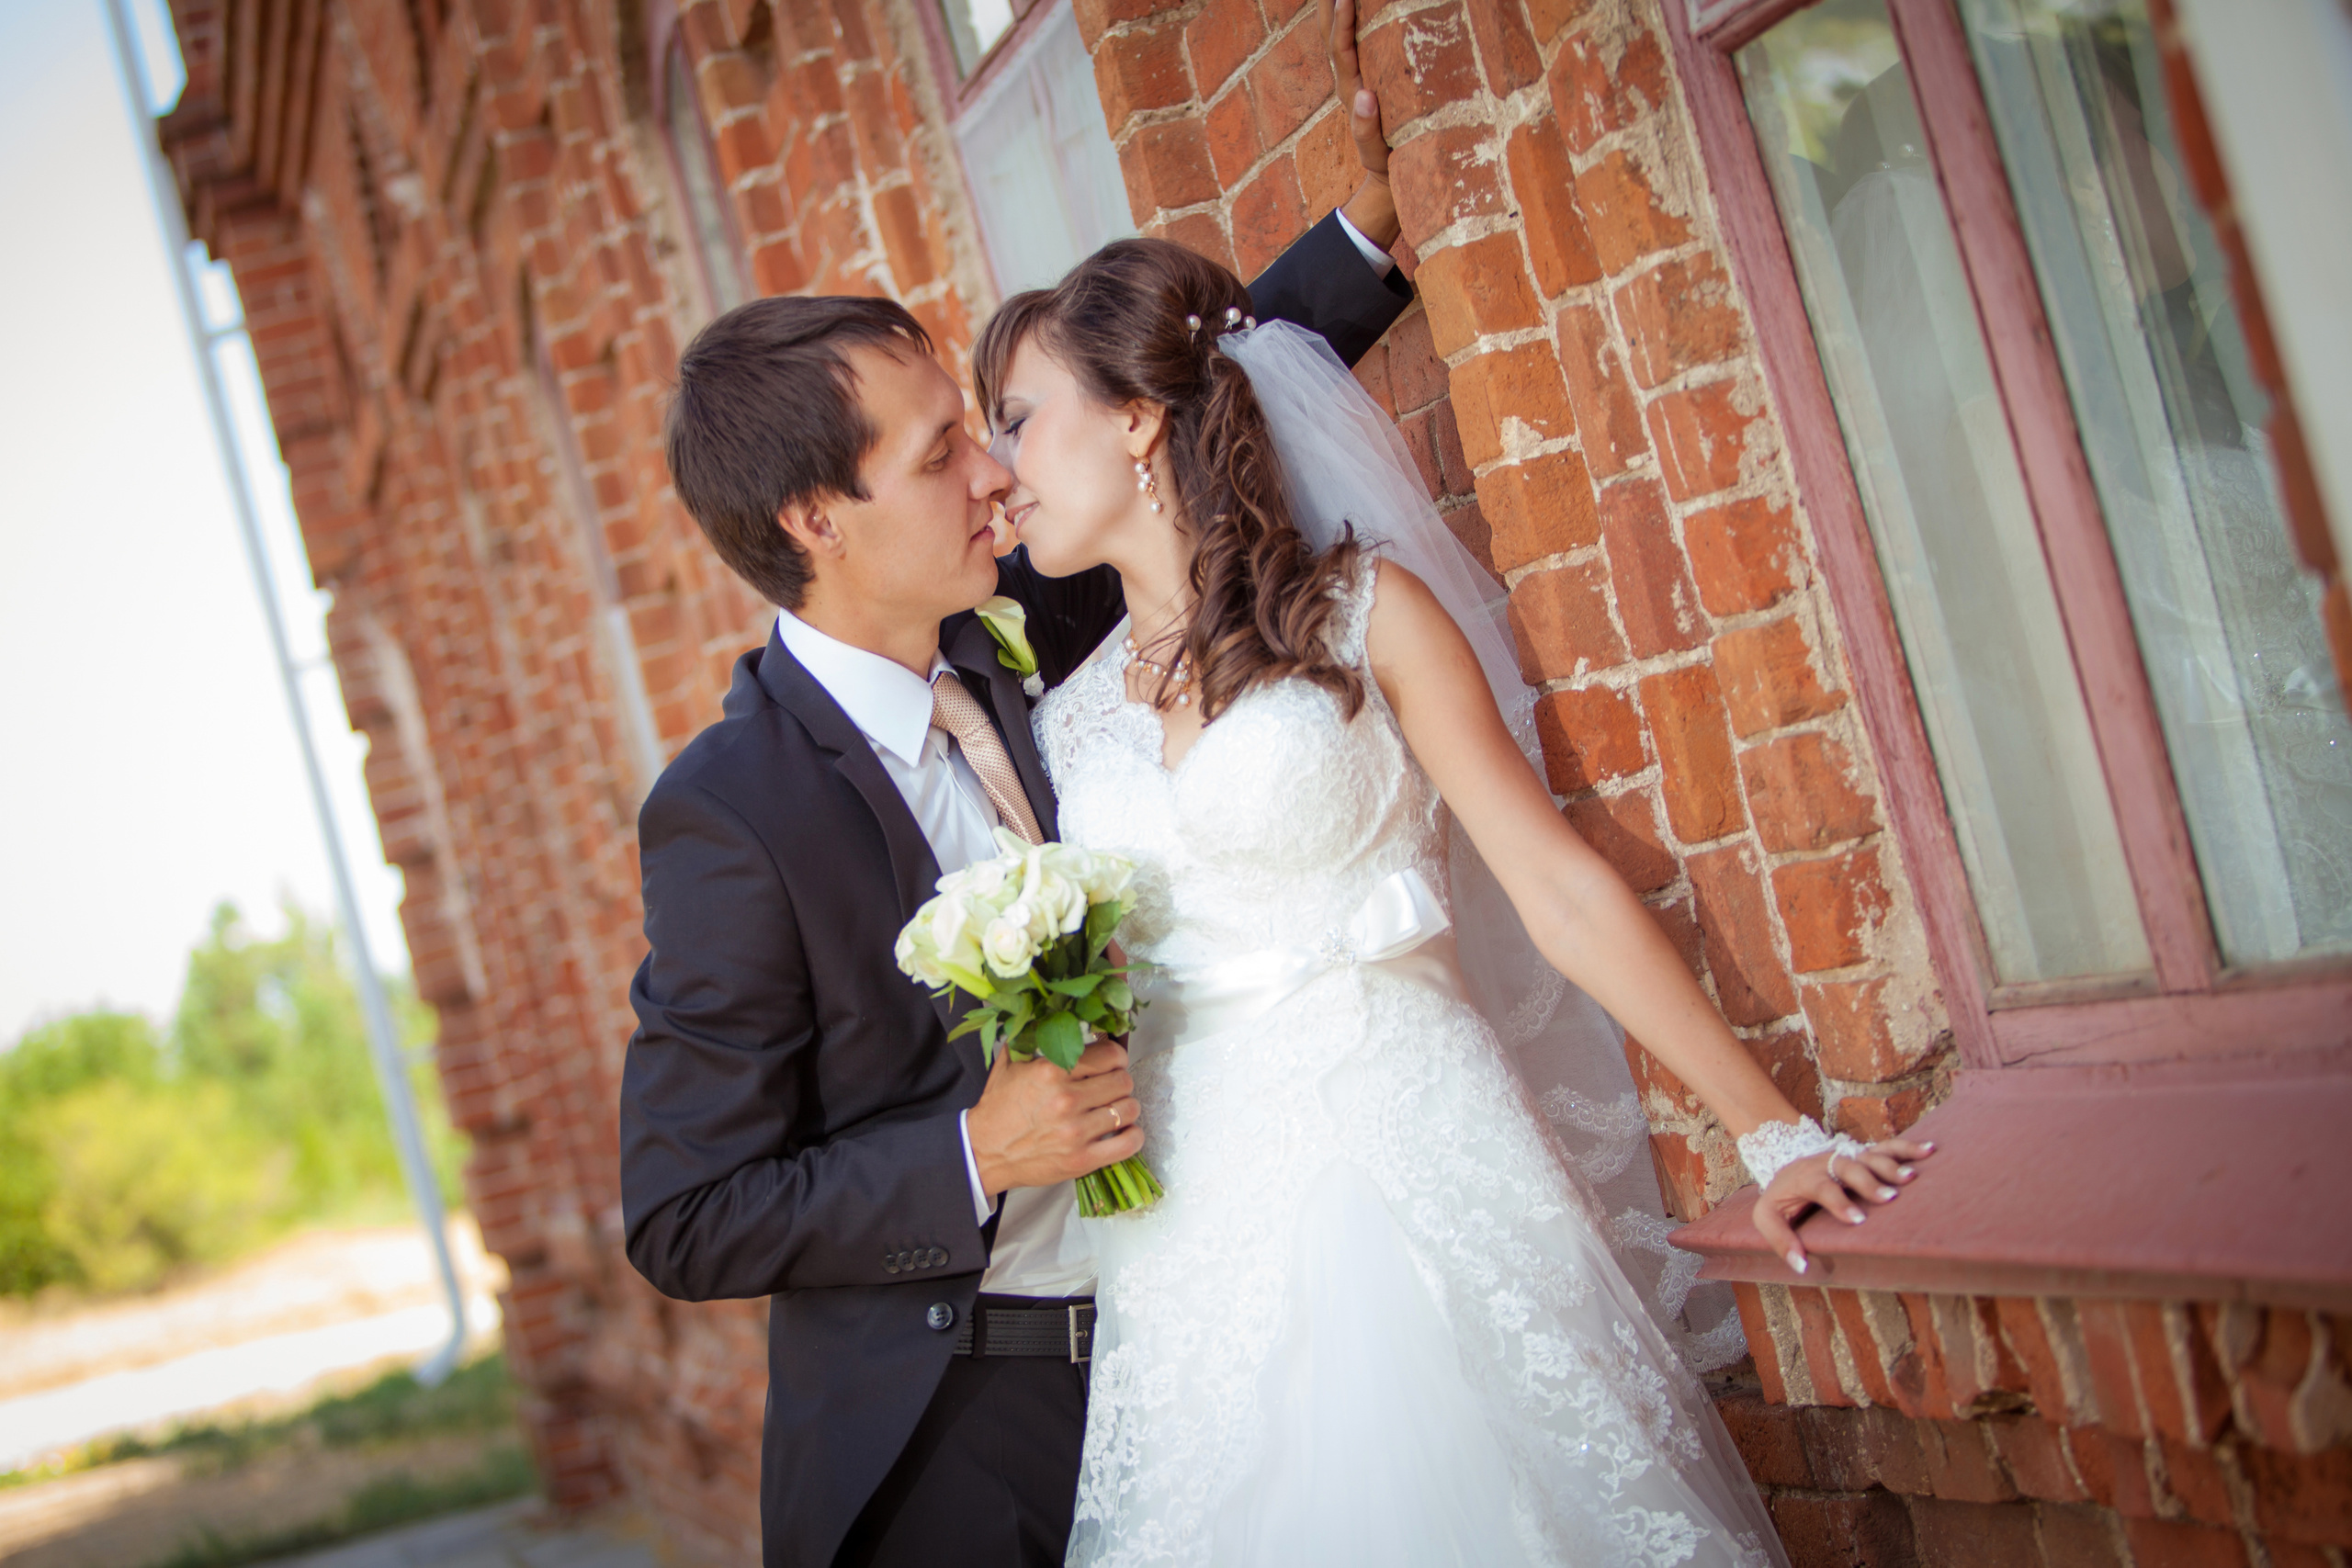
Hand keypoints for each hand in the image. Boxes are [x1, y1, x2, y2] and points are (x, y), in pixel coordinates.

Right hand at [967, 1039, 1144, 1197]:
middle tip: (1111, 1088)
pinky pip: (1128, 1143)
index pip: (1110, 1055)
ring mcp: (1076, 1132)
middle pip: (1123, 1081)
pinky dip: (1133, 1136)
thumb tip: (1048, 1012)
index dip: (1116, 1058)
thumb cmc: (998, 1109)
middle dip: (1120, 1082)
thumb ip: (1030, 1037)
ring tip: (1115, 1109)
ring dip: (1126, 1108)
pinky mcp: (1082, 1160)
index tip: (1112, 1063)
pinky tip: (1124, 1132)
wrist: (984, 1151)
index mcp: (1051, 1071)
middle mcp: (1066, 1099)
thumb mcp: (1009, 1064)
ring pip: (1129, 1110)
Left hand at [1322, 0, 1399, 249]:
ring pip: (1341, 38)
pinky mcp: (1370, 85)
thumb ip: (1367, 129)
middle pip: (1331, 36)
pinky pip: (1358, 48)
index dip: (1343, 22)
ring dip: (1338, 11)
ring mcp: (1359, 82)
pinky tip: (1366, 8)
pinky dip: (1357, 25)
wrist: (1388, 185)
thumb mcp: (1378, 154)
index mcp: (1352, 93)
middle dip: (1330, 7)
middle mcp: (1351, 82)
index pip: (1341, 50)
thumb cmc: (1387, 168)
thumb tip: (1364, 94)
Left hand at [1750, 1137, 1934, 1275]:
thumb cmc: (1780, 1197)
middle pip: (1848, 1167)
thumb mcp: (1767, 1217)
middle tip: (1889, 1198)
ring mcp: (1847, 1156)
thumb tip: (1802, 1265)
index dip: (1838, 1201)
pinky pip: (1887, 1147)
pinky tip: (1929, 1151)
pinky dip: (1907, 1147)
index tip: (1857, 1219)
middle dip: (1869, 1181)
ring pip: (1870, 1155)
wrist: (1786, 1165)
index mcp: (1805, 1177)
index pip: (1821, 1186)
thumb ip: (1780, 1240)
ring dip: (1891, 1164)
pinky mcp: (1862, 1154)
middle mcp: (1828, 1162)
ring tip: (1911, 1177)